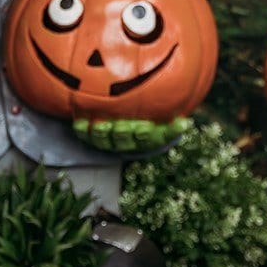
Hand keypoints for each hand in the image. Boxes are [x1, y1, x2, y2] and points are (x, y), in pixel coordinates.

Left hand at [72, 116, 190, 153]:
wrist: (130, 128)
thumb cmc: (152, 123)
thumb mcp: (164, 126)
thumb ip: (174, 127)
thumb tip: (186, 123)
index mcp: (144, 139)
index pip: (146, 139)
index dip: (144, 135)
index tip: (144, 126)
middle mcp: (125, 143)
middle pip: (122, 141)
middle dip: (122, 134)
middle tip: (121, 125)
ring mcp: (108, 141)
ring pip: (103, 141)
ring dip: (101, 134)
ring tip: (100, 125)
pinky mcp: (92, 138)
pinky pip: (86, 137)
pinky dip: (82, 131)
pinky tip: (79, 122)